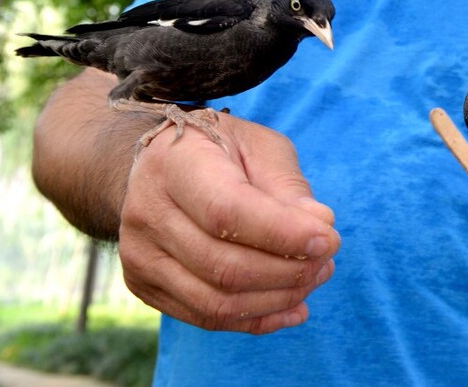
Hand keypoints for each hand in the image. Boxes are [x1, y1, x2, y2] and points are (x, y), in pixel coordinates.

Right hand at [119, 113, 340, 333]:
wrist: (160, 166)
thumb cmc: (221, 150)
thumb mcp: (260, 147)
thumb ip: (288, 188)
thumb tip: (321, 226)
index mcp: (173, 164)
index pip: (227, 212)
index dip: (283, 233)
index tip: (329, 239)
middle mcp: (146, 212)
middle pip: (224, 266)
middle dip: (289, 271)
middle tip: (327, 260)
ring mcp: (139, 255)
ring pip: (217, 302)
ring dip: (279, 298)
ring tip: (316, 277)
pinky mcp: (144, 286)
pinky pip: (206, 318)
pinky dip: (258, 320)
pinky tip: (295, 307)